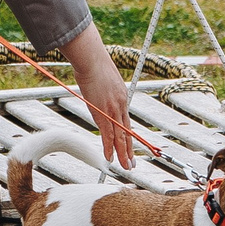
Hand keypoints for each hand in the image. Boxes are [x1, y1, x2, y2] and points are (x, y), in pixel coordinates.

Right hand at [60, 20, 136, 170]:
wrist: (91, 59)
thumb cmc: (93, 62)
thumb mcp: (102, 75)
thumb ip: (103, 86)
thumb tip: (97, 87)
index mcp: (121, 96)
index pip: (126, 121)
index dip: (128, 135)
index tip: (130, 145)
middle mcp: (121, 105)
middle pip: (127, 132)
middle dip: (130, 149)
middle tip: (133, 163)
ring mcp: (113, 110)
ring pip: (120, 137)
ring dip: (124, 154)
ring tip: (127, 166)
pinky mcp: (103, 112)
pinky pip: (108, 135)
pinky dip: (109, 148)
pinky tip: (111, 158)